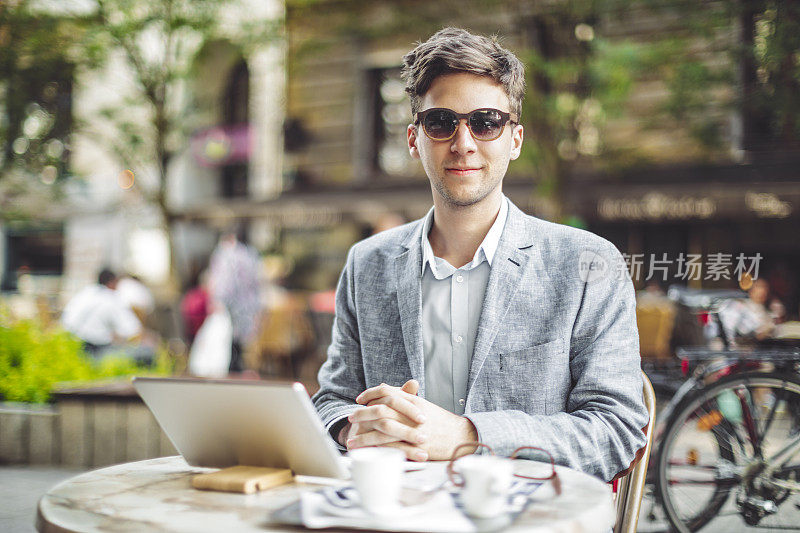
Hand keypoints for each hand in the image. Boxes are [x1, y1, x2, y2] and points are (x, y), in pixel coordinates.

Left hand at [346, 380, 477, 460]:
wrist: (461, 435)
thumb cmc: (441, 421)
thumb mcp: (423, 405)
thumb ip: (406, 397)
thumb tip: (385, 389)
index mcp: (412, 400)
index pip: (387, 391)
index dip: (370, 394)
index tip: (360, 399)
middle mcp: (411, 411)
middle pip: (380, 408)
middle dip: (362, 414)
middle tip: (351, 417)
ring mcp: (413, 427)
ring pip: (382, 428)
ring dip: (364, 435)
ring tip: (352, 440)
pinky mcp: (415, 444)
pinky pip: (391, 446)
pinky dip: (376, 449)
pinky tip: (366, 452)